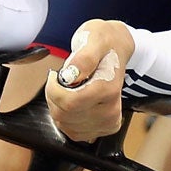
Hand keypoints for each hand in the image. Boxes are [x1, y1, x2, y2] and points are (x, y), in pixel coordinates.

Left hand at [43, 18, 135, 140]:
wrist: (118, 49)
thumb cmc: (104, 43)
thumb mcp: (93, 39)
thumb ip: (83, 58)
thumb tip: (71, 75)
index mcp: (108, 89)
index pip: (69, 102)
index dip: (53, 89)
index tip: (56, 75)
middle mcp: (111, 111)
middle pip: (65, 115)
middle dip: (54, 97)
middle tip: (61, 80)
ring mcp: (107, 122)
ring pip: (65, 124)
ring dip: (58, 107)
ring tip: (68, 89)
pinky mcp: (104, 128)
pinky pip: (72, 132)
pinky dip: (66, 118)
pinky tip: (73, 102)